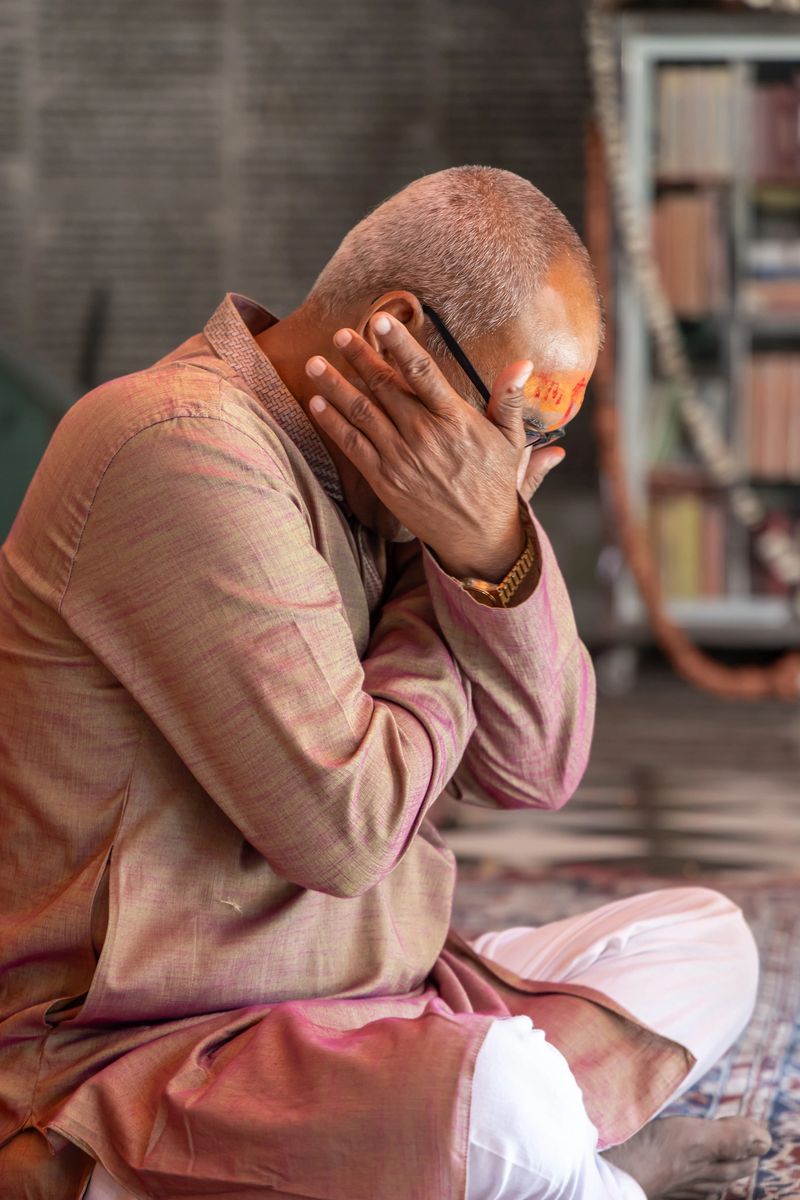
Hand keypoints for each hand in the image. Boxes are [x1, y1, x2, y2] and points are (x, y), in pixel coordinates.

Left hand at [306, 313, 559, 579]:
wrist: (478, 536)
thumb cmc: (494, 485)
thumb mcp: (512, 442)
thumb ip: (510, 401)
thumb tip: (524, 364)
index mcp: (454, 420)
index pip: (422, 372)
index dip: (399, 344)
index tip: (380, 320)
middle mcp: (424, 435)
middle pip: (384, 387)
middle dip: (359, 357)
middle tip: (340, 333)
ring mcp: (401, 457)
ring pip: (361, 412)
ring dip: (335, 385)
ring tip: (315, 363)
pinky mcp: (384, 479)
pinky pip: (352, 445)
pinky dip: (333, 422)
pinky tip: (317, 402)